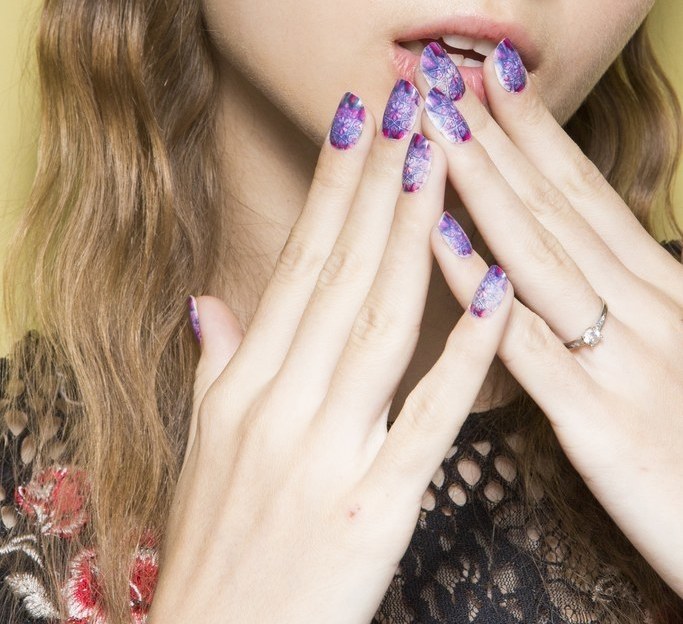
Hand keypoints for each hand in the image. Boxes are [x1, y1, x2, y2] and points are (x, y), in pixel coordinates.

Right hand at [148, 89, 513, 621]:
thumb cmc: (218, 540)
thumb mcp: (206, 443)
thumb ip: (217, 366)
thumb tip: (210, 304)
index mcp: (241, 386)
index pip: (296, 266)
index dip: (329, 193)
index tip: (355, 126)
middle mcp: (278, 403)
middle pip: (339, 275)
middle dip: (376, 187)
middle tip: (408, 111)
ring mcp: (325, 451)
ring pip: (377, 322)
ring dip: (412, 237)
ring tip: (440, 164)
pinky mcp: (374, 503)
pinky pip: (427, 413)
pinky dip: (461, 349)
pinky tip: (488, 288)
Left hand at [417, 40, 682, 594]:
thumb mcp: (671, 352)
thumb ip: (623, 303)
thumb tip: (579, 253)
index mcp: (658, 295)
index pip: (583, 197)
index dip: (535, 133)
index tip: (490, 79)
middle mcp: (644, 312)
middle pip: (557, 210)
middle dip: (498, 139)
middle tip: (446, 77)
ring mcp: (624, 363)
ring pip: (542, 258)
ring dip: (485, 187)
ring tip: (438, 130)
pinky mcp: (602, 424)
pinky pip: (528, 346)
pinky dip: (482, 290)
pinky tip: (438, 242)